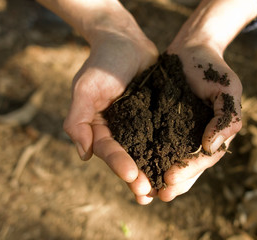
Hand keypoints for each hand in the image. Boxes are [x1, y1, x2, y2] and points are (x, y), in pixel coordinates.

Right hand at [61, 2, 158, 203]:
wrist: (126, 40)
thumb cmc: (103, 62)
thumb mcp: (85, 88)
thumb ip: (78, 120)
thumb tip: (83, 154)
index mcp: (100, 127)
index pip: (109, 150)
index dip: (119, 164)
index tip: (132, 176)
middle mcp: (119, 130)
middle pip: (128, 157)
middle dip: (137, 176)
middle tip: (148, 193)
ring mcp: (138, 124)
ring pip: (146, 152)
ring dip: (153, 171)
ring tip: (164, 190)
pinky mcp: (155, 116)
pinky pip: (162, 135)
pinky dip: (167, 151)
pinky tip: (178, 163)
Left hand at [153, 0, 256, 201]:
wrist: (190, 50)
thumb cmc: (212, 69)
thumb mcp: (228, 89)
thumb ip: (227, 117)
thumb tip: (211, 146)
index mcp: (215, 134)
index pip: (205, 158)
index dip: (190, 170)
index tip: (171, 179)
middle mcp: (197, 137)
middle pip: (188, 166)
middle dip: (175, 182)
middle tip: (159, 195)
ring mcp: (180, 132)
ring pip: (171, 160)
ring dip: (160, 177)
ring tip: (146, 192)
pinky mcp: (162, 123)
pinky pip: (155, 142)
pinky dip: (147, 156)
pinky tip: (136, 167)